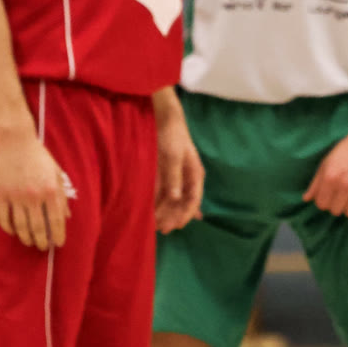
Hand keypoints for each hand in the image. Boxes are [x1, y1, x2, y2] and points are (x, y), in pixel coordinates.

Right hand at [0, 131, 70, 248]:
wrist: (16, 141)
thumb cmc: (39, 156)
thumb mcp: (56, 173)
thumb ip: (62, 195)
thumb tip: (67, 216)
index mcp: (51, 191)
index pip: (56, 220)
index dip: (58, 235)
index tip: (58, 244)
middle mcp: (34, 196)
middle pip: (38, 227)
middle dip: (41, 241)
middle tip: (42, 247)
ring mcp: (16, 196)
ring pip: (21, 226)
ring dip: (26, 237)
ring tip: (29, 242)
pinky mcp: (1, 193)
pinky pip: (3, 217)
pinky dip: (8, 227)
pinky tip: (12, 231)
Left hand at [153, 95, 203, 232]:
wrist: (164, 117)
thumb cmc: (172, 135)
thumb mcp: (173, 155)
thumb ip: (173, 177)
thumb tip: (175, 197)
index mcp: (194, 175)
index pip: (193, 201)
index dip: (185, 215)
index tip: (174, 226)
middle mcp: (187, 179)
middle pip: (182, 204)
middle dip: (172, 217)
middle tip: (160, 229)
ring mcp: (176, 177)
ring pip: (173, 200)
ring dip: (165, 212)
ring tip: (154, 224)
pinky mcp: (165, 174)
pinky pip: (164, 193)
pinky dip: (159, 203)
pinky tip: (153, 211)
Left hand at [303, 118, 347, 218]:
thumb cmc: (345, 149)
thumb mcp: (326, 163)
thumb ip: (316, 183)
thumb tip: (306, 199)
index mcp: (330, 178)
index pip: (321, 204)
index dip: (323, 200)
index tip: (328, 194)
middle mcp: (345, 185)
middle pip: (335, 211)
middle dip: (335, 204)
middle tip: (339, 194)